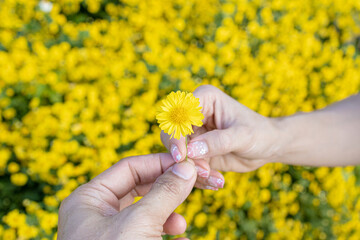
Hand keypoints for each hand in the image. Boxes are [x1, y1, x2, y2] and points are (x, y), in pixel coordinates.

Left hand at [58, 153, 195, 239]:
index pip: (129, 168)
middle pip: (139, 187)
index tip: (187, 165)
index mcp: (89, 198)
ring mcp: (108, 232)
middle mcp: (96, 212)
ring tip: (181, 224)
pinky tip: (180, 239)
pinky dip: (164, 231)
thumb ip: (164, 193)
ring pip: (144, 210)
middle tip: (194, 185)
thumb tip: (187, 168)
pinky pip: (146, 231)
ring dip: (167, 213)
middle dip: (167, 188)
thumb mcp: (139, 223)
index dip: (159, 164)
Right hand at [161, 85, 281, 174]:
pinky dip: (197, 176)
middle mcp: (194, 114)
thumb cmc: (259, 133)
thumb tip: (190, 151)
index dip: (176, 133)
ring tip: (215, 178)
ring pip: (176, 152)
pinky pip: (187, 165)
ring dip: (192, 169)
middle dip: (183, 156)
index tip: (181, 155)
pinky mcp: (195, 151)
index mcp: (204, 99)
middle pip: (171, 133)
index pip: (179, 113)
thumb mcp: (242, 137)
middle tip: (203, 171)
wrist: (268, 147)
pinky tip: (216, 181)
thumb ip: (217, 142)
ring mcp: (193, 133)